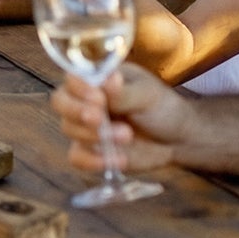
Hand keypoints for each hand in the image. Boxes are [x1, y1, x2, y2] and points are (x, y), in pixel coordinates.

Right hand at [50, 63, 189, 173]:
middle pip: (60, 102)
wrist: (178, 138)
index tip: (98, 98)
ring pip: (69, 129)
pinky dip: (92, 160)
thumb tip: (108, 78)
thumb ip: (124, 92)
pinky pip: (77, 157)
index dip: (79, 88)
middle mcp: (85, 100)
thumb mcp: (147, 95)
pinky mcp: (91, 151)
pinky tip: (117, 160)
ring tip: (127, 136)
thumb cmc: (162, 107)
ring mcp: (86, 127)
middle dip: (77, 112)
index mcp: (97, 79)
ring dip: (94, 136)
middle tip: (100, 120)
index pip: (72, 77)